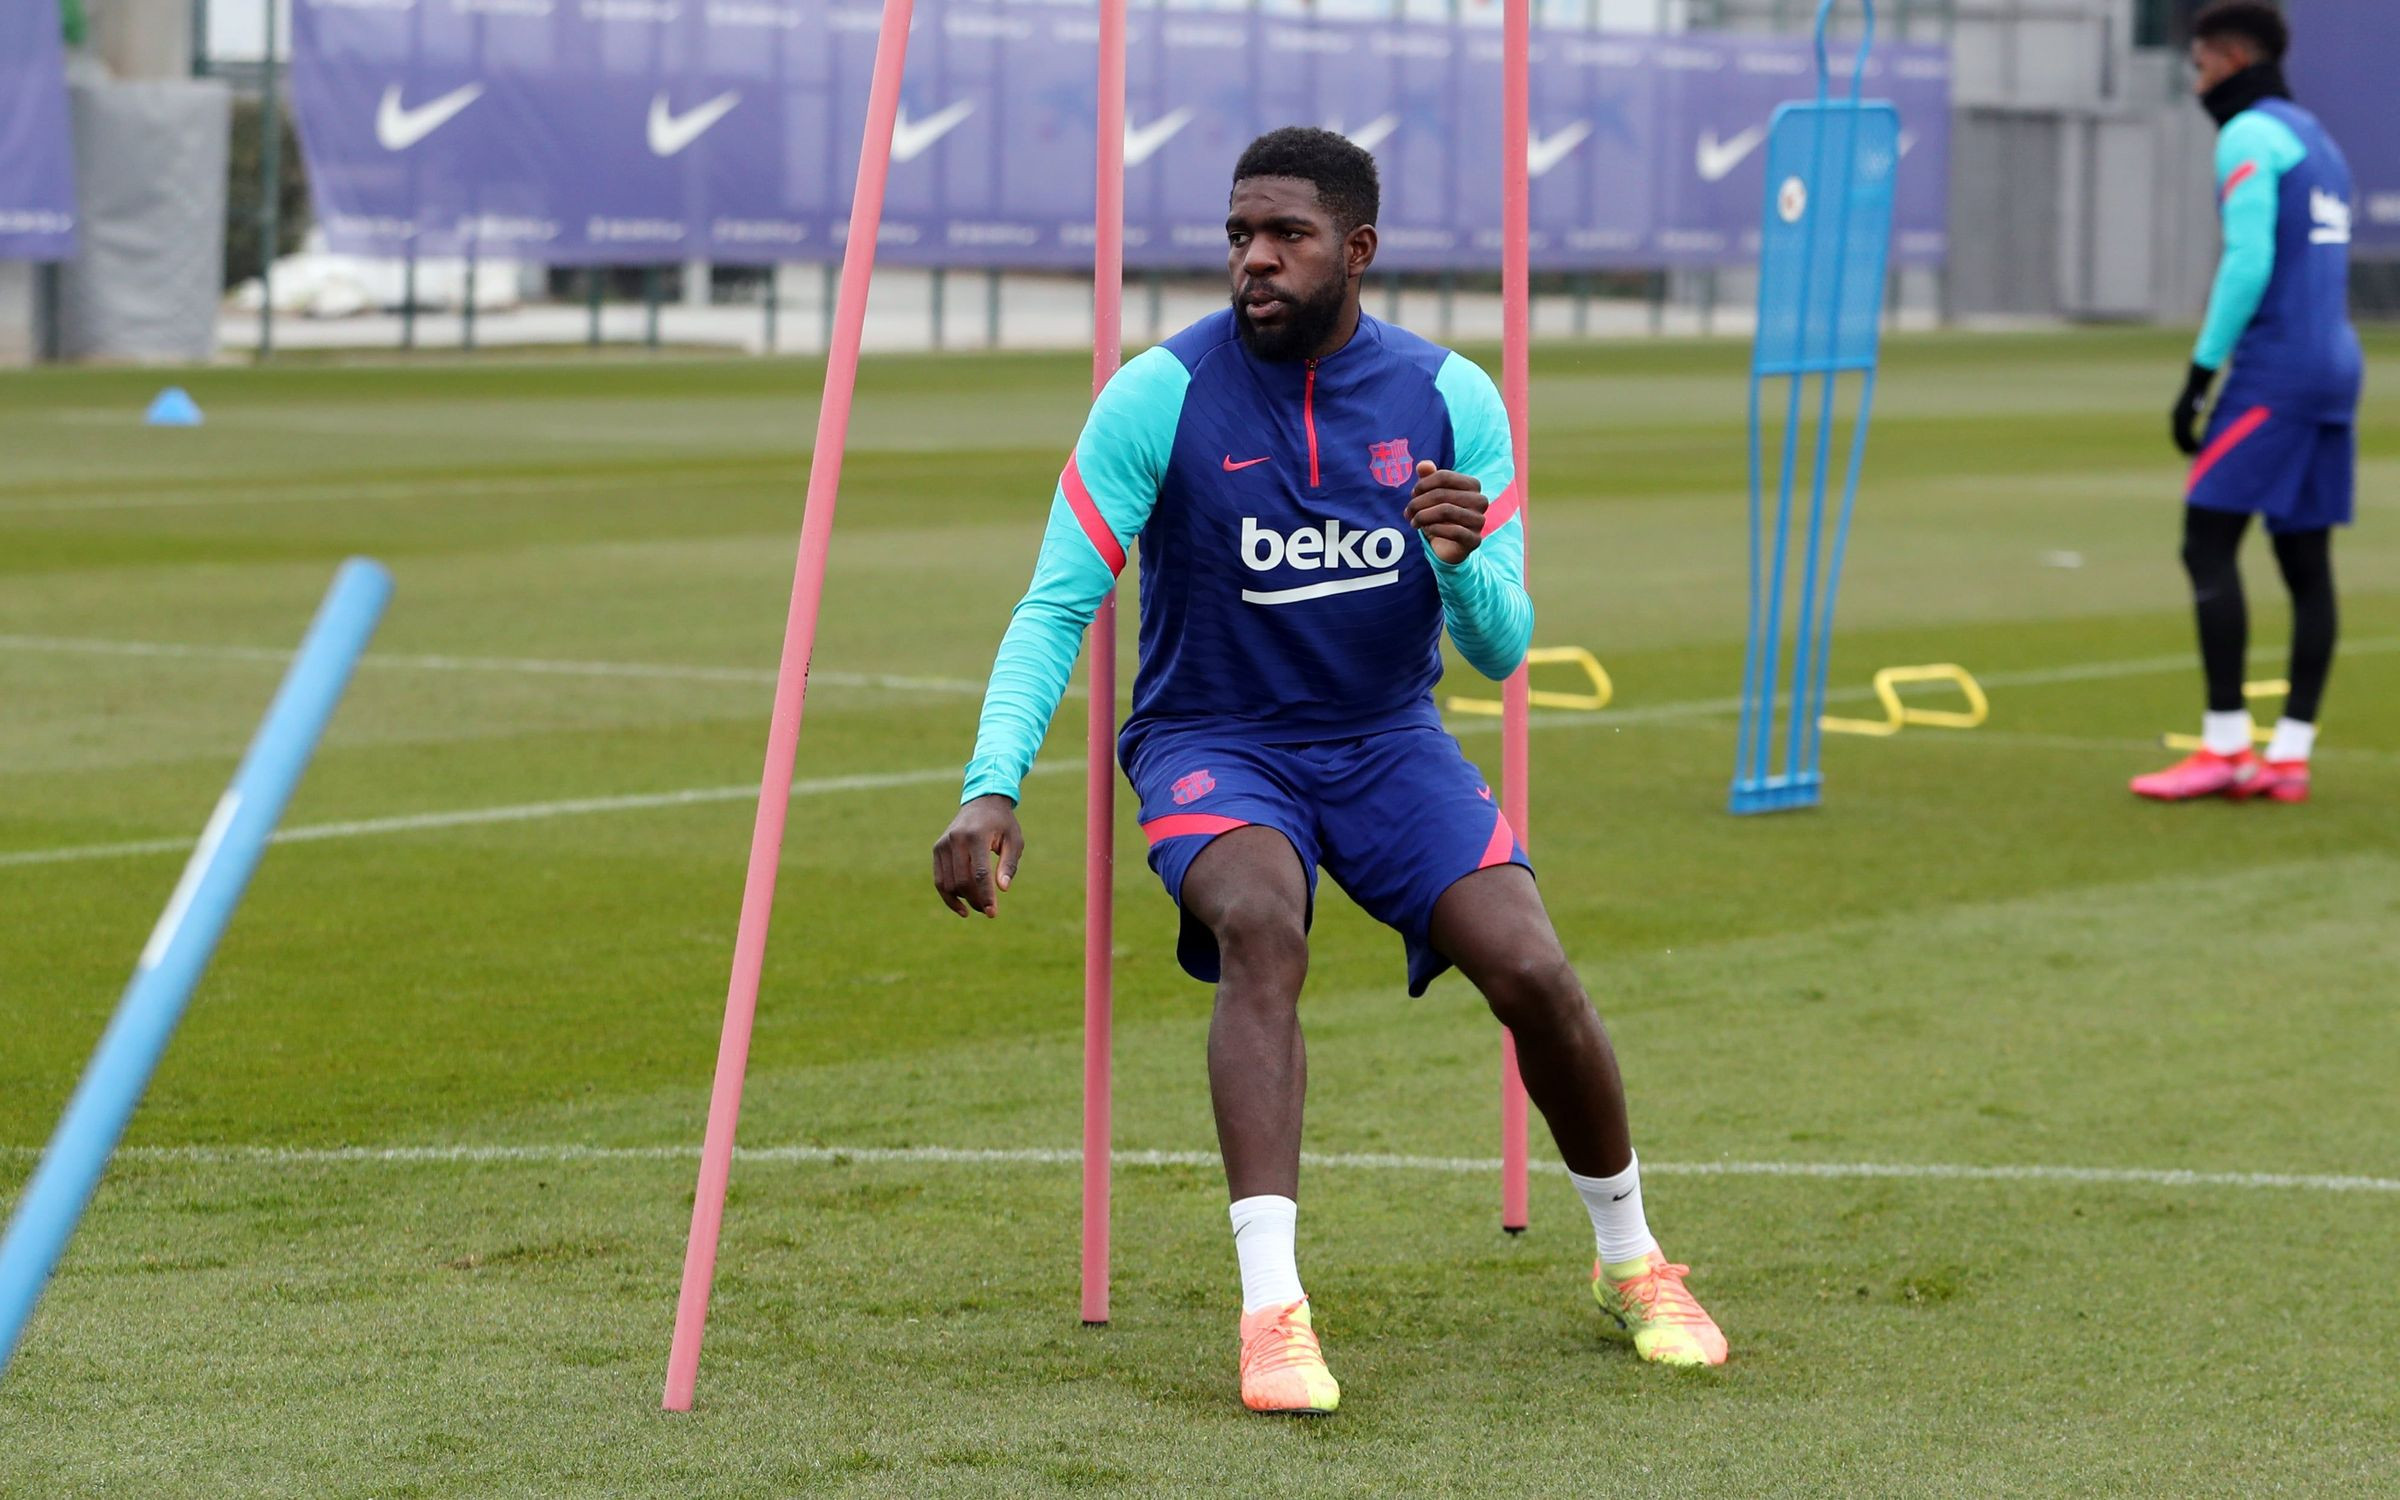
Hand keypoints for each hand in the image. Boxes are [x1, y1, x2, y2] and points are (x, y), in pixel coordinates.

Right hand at [932, 794, 1023, 918]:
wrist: (982, 802)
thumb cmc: (1002, 824)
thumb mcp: (1014, 840)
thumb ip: (1009, 864)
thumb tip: (1003, 889)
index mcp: (976, 835)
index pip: (980, 873)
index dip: (986, 896)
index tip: (993, 913)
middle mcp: (955, 839)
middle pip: (962, 881)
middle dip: (976, 900)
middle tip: (990, 911)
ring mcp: (943, 844)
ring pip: (949, 883)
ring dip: (964, 900)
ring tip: (980, 906)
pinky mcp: (937, 849)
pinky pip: (939, 880)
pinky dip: (949, 897)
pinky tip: (962, 909)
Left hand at [1406, 459, 1486, 564]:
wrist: (1448, 544)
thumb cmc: (1439, 515)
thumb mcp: (1431, 493)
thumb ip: (1428, 476)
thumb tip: (1423, 465)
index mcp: (1472, 484)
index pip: (1444, 476)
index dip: (1423, 484)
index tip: (1413, 494)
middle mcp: (1480, 500)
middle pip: (1442, 494)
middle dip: (1418, 503)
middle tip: (1408, 512)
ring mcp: (1479, 520)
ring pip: (1446, 511)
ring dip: (1423, 517)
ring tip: (1414, 522)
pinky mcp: (1475, 540)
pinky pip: (1453, 531)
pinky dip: (1434, 529)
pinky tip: (1427, 530)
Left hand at [2172, 363, 2214, 456]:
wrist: (2197, 381)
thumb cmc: (2199, 391)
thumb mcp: (2196, 404)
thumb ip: (2195, 411)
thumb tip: (2201, 414)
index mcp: (2176, 415)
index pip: (2175, 433)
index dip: (2180, 442)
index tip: (2186, 450)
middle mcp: (2174, 417)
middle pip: (2176, 437)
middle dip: (2183, 447)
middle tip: (2190, 455)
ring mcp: (2179, 416)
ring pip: (2181, 437)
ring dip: (2188, 446)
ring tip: (2195, 453)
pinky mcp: (2186, 416)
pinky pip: (2187, 433)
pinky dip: (2192, 441)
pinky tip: (2198, 446)